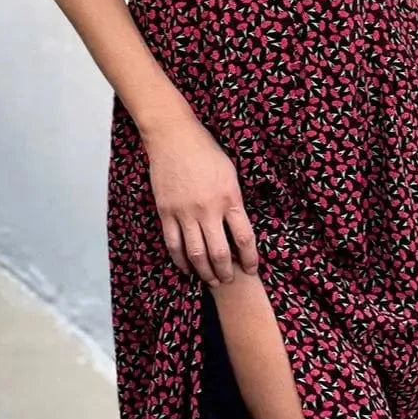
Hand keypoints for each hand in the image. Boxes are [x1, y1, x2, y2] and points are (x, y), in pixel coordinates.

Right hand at [142, 109, 259, 285]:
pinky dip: (180, 260)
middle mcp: (209, 209)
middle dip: (226, 272)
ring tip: (211, 281)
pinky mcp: (166, 212)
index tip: (251, 269)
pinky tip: (187, 268)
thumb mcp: (230, 174)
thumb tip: (236, 227)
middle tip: (229, 281)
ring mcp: (185, 212)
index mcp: (230, 198)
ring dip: (205, 272)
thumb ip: (234, 201)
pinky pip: (173, 243)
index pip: (244, 238)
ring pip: (196, 254)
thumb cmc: (206, 152)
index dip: (249, 259)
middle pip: (220, 253)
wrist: (174, 137)